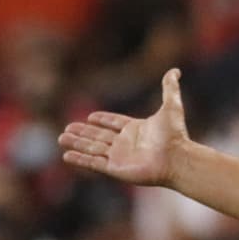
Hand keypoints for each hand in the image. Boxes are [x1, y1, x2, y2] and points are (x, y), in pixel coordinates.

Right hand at [58, 68, 189, 187]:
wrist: (176, 158)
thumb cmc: (175, 134)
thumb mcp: (171, 106)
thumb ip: (170, 88)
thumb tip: (176, 70)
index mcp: (136, 129)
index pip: (114, 123)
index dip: (103, 120)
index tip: (90, 117)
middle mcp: (126, 143)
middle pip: (99, 136)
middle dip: (83, 132)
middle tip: (67, 127)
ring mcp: (120, 157)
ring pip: (92, 148)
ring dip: (77, 143)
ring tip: (62, 138)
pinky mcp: (115, 169)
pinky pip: (93, 163)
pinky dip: (80, 159)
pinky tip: (67, 155)